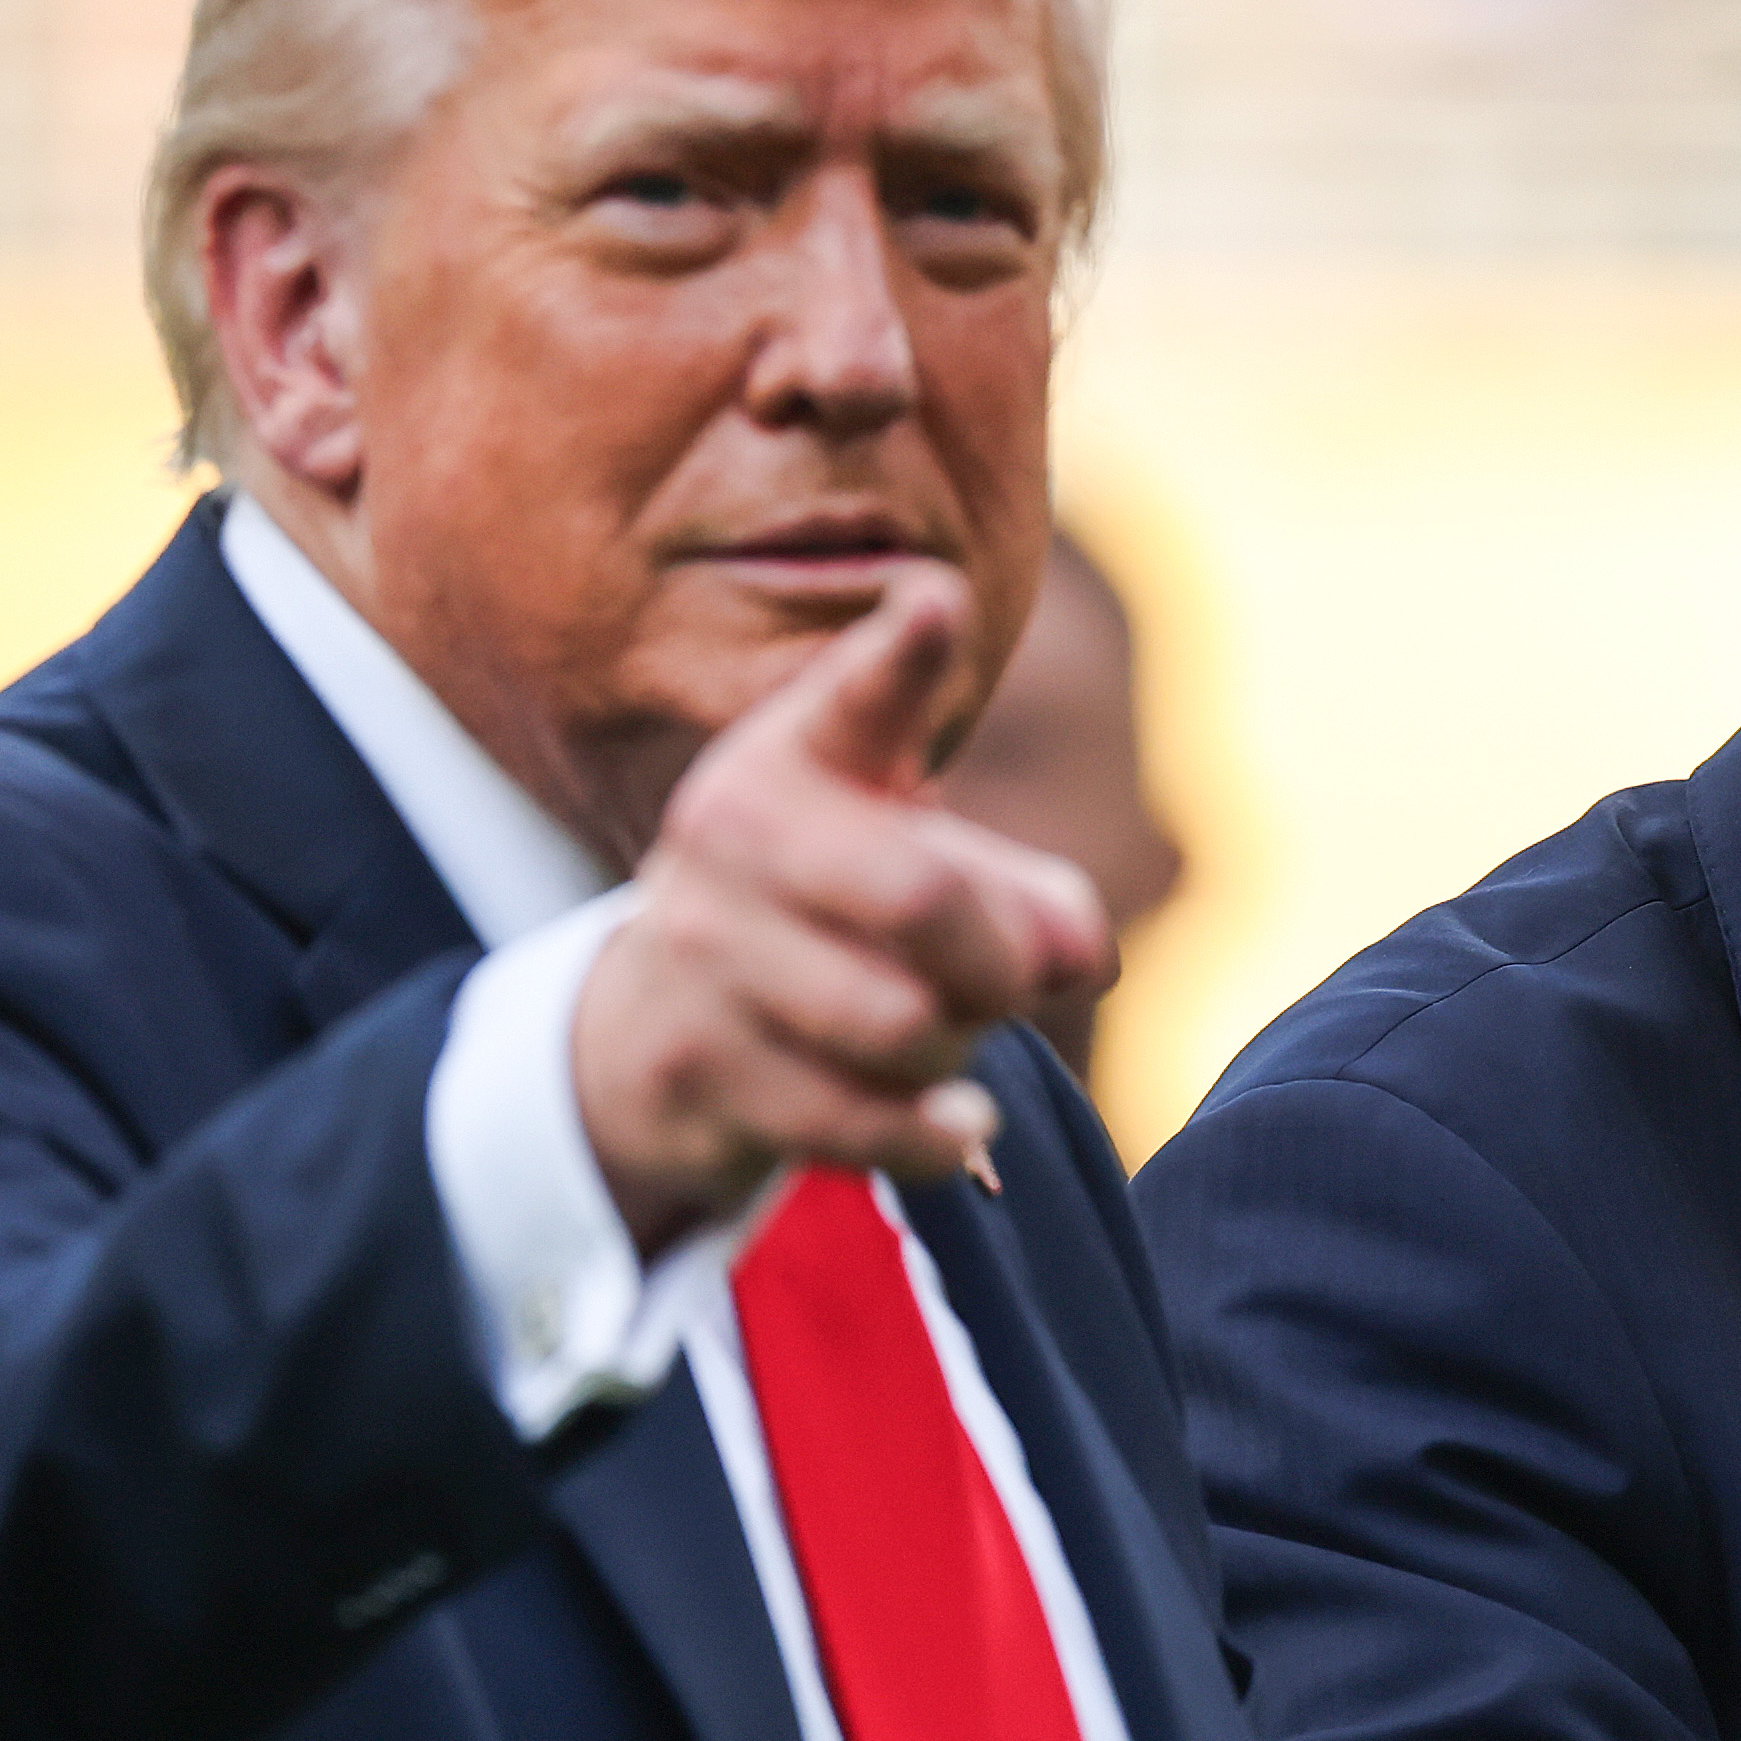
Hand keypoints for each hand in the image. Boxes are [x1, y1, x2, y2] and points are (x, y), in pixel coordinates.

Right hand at [572, 577, 1113, 1251]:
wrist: (662, 1027)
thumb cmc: (828, 918)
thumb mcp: (917, 864)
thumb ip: (1029, 895)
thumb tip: (1079, 956)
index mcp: (791, 753)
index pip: (863, 697)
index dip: (906, 654)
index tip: (941, 603)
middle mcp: (726, 829)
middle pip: (924, 896)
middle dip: (1002, 958)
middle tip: (1016, 982)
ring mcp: (697, 947)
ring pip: (899, 1021)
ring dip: (954, 1050)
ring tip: (937, 1036)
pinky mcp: (691, 1062)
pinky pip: (860, 1118)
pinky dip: (933, 1136)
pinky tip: (961, 1127)